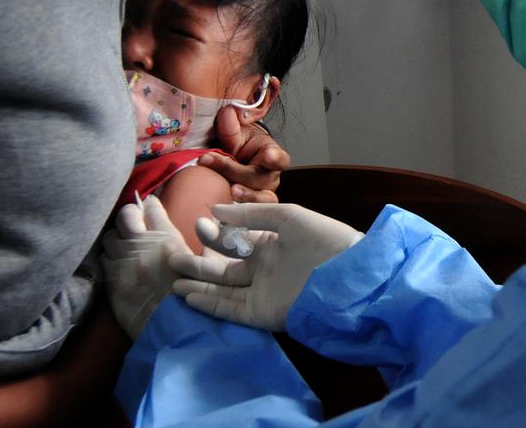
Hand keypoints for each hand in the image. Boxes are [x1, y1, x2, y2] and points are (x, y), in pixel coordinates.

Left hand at [100, 195, 191, 337]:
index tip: (150, 206)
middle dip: (130, 215)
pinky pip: (103, 259)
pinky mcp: (112, 281)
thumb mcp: (208, 269)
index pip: (152, 209)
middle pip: (126, 215)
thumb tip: (204, 229)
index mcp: (168, 240)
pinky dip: (109, 258)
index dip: (151, 205)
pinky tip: (116, 264)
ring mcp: (123, 264)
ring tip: (123, 245)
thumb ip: (204, 246)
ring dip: (117, 238)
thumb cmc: (197, 303)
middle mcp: (142, 247)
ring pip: (110, 236)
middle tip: (134, 223)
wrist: (174, 334)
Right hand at [169, 203, 362, 330]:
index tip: (198, 224)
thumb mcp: (287, 217)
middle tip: (174, 256)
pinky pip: (231, 309)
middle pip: (223, 268)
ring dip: (199, 285)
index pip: (234, 242)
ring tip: (173, 279)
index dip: (215, 236)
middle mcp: (263, 270)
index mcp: (270, 245)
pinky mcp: (264, 313)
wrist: (351, 274)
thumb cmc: (325, 239)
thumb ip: (249, 216)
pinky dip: (210, 304)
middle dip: (199, 263)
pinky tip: (189, 295)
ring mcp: (262, 293)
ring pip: (223, 290)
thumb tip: (214, 211)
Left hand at [206, 106, 289, 202]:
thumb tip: (227, 113)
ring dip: (245, 197)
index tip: (268, 156)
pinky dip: (235, 209)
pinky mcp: (247, 205)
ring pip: (260, 200)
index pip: (280, 159)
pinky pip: (246, 212)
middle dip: (238, 172)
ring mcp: (260, 193)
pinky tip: (222, 204)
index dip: (275, 159)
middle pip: (262, 180)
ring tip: (230, 190)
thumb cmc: (236, 143)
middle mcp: (269, 176)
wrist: (228, 156)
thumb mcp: (233, 131)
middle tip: (214, 161)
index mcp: (271, 155)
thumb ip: (230, 124)